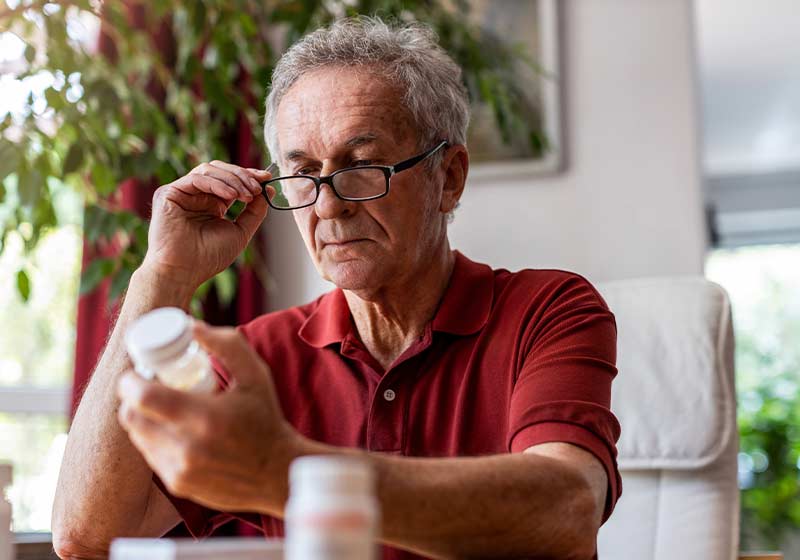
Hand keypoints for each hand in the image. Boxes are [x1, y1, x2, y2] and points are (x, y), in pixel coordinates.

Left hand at [116, 321, 295, 513]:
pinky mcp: (178, 485)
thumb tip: (191, 326)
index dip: (130, 381)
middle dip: (132, 398)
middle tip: (149, 385)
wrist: (278, 472)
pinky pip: (151, 455)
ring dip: (143, 418)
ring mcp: (180, 470)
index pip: (141, 397)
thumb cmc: (266, 419)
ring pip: (138, 437)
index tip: (139, 372)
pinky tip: (176, 430)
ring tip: (164, 406)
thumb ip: (227, 345)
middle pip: (131, 417)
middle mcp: (186, 448)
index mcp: (203, 417)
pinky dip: (156, 439)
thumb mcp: (255, 375)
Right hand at [142, 161, 274, 288]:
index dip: (248, 176)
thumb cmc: (208, 258)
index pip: (230, 180)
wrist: (183, 272)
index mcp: (212, 204)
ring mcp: (181, 193)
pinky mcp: (168, 193)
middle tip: (258, 187)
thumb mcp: (240, 231)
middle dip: (242, 176)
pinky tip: (232, 196)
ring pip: (209, 170)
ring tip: (247, 195)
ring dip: (233, 179)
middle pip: (220, 170)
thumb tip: (268, 189)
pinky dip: (217, 184)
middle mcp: (196, 196)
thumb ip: (254, 211)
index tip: (266, 178)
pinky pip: (196, 179)